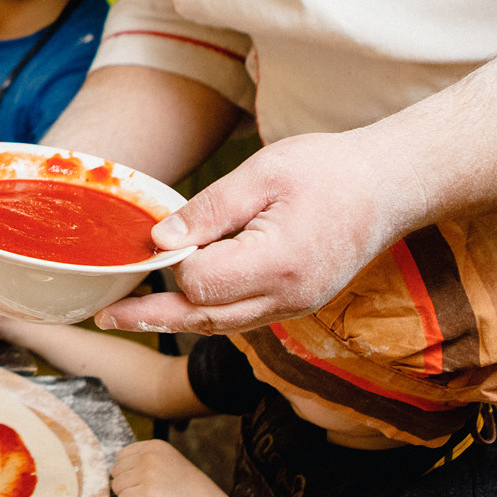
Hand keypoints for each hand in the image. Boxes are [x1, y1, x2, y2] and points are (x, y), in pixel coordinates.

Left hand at [95, 130, 415, 337]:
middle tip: (105, 318)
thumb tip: (160, 241)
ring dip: (176, 320)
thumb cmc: (329, 170)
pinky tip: (179, 304)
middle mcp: (287, 297)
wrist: (390, 186)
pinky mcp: (297, 305)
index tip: (154, 242)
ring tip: (129, 317)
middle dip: (152, 317)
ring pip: (222, 325)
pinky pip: (242, 318)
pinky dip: (207, 313)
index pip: (200, 282)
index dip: (171, 264)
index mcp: (277, 263)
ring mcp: (295, 307)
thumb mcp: (262, 174)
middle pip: (204, 319)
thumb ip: (207, 211)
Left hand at [110, 439, 234, 496]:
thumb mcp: (168, 464)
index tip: (150, 482)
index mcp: (155, 445)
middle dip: (130, 487)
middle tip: (153, 494)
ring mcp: (148, 474)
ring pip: (118, 488)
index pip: (121, 457)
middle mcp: (150, 456)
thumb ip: (145, 461)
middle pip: (116, 472)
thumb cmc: (189, 493)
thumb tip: (114, 469)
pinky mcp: (147, 494)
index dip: (131, 474)